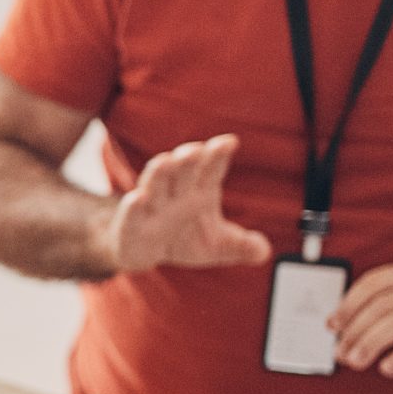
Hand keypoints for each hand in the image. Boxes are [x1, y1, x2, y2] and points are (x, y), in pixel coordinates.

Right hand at [106, 134, 273, 272]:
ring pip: (154, 185)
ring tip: (165, 161)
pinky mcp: (129, 227)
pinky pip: (130, 216)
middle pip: (182, 172)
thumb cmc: (183, 237)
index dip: (217, 156)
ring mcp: (150, 207)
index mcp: (199, 190)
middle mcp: (174, 193)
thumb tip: (263, 251)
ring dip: (159, 173)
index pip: (210, 169)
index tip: (228, 143)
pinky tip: (136, 198)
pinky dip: (132, 208)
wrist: (142, 249)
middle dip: (187, 160)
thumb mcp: (217, 246)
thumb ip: (240, 246)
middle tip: (195, 150)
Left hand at [329, 259, 392, 377]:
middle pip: (384, 305)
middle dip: (355, 330)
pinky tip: (386, 368)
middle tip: (340, 353)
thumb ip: (380, 314)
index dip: (349, 305)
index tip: (332, 326)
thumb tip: (339, 332)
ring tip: (354, 362)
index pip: (375, 283)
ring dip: (370, 343)